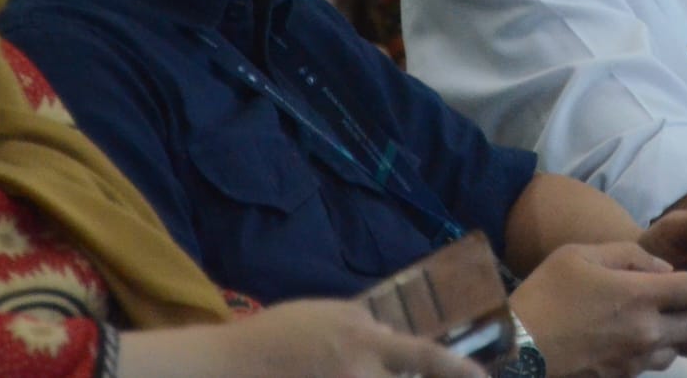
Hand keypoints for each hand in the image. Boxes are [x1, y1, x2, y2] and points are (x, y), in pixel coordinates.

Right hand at [185, 299, 488, 377]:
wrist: (227, 369)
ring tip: (354, 370)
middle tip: (450, 376)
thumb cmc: (278, 334)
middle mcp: (360, 377)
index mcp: (364, 343)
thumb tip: (395, 341)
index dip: (459, 371)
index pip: (425, 357)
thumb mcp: (329, 316)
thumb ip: (366, 328)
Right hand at [510, 240, 686, 377]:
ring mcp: (636, 358)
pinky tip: (629, 334)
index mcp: (641, 296)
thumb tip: (663, 270)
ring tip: (654, 313)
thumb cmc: (546, 293)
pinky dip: (652, 347)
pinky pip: (652, 361)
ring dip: (675, 330)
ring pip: (676, 345)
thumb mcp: (582, 255)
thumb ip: (631, 255)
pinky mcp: (623, 376)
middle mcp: (647, 330)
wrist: (518, 348)